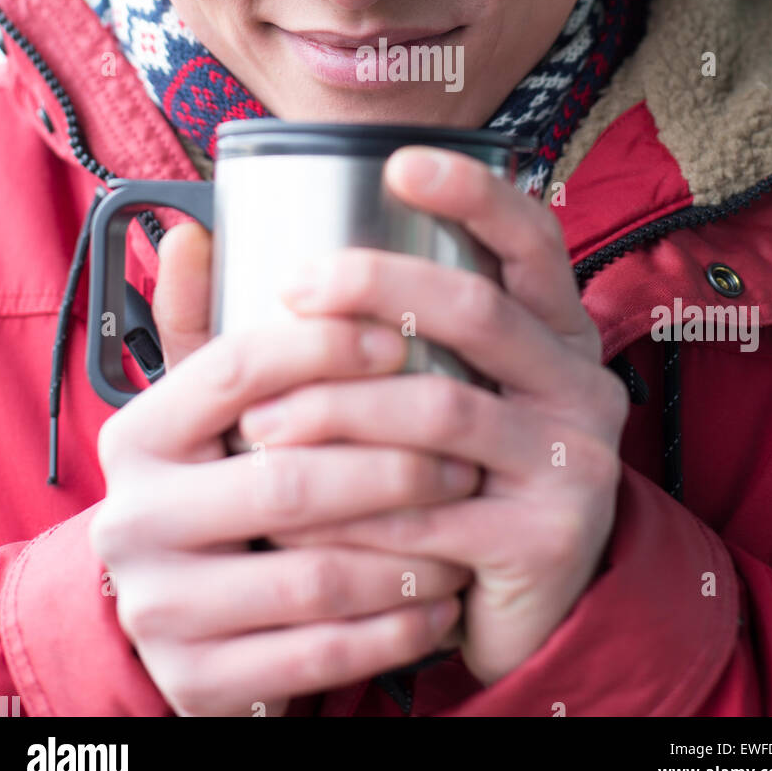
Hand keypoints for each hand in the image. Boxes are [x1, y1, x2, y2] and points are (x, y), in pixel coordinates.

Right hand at [89, 229, 475, 716]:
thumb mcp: (201, 410)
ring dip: (408, 548)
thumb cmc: (216, 485)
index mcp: (139, 435)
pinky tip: (443, 601)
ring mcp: (162, 608)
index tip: (398, 337)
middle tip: (465, 449)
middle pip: (286, 479)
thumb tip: (193, 230)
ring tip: (466, 519)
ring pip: (313, 576)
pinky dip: (395, 627)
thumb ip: (203, 325)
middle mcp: (133, 519)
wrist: (182, 623)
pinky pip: (320, 655)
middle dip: (391, 463)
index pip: (235, 370)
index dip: (325, 347)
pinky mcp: (199, 682)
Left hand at [237, 146, 629, 688]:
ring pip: (443, 410)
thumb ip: (320, 322)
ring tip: (260, 428)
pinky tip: (291, 517)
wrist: (515, 607)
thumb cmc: (441, 473)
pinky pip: (430, 513)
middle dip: (379, 286)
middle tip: (293, 288)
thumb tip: (192, 237)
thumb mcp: (413, 389)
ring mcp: (573, 460)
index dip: (475, 193)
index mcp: (555, 331)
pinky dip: (349, 513)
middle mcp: (579, 383)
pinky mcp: (548, 539)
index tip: (400, 162)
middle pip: (480, 309)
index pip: (533, 239)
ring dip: (340, 413)